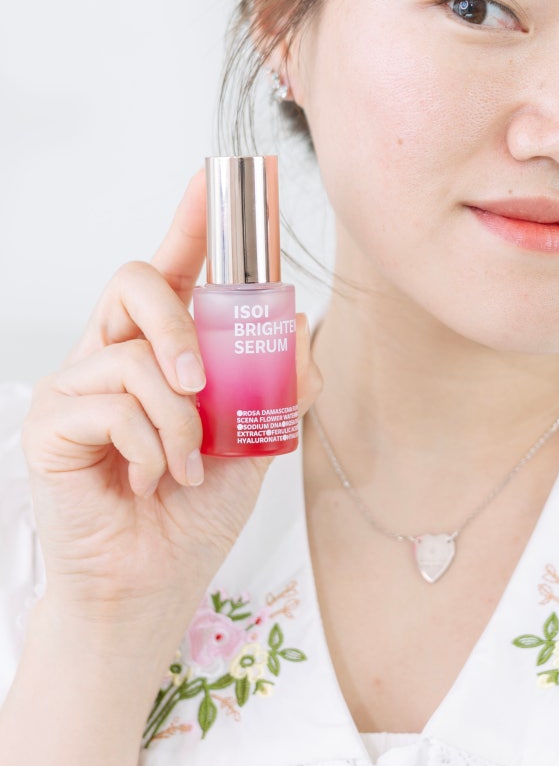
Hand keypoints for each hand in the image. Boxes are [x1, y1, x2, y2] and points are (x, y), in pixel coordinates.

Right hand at [21, 170, 320, 653]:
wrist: (153, 584)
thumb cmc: (193, 512)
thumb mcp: (254, 441)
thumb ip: (276, 384)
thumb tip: (300, 324)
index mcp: (160, 352)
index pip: (171, 271)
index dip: (191, 224)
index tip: (215, 181)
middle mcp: (113, 356)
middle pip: (136, 282)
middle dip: (179, 322)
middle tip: (204, 383)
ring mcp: (76, 387)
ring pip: (133, 354)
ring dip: (179, 415)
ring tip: (188, 461)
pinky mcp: (51, 424)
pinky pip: (111, 402)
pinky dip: (152, 443)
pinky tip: (153, 478)